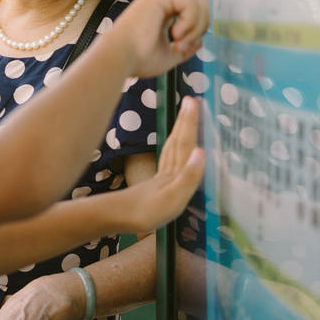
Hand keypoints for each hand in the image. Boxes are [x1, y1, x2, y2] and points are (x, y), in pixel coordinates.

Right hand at [110, 0, 208, 78]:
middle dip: (201, 25)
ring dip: (195, 26)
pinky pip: (191, 4)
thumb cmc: (138, 58)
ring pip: (199, 2)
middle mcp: (163, 1)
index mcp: (164, 12)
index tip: (181, 48)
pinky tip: (174, 34)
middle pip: (201, 2)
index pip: (195, 11)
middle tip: (182, 44)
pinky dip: (189, 23)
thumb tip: (199, 41)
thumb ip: (186, 46)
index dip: (197, 29)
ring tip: (178, 42)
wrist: (122, 57)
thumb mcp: (170, 54)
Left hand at [126, 97, 204, 232]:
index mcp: (175, 172)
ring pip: (173, 148)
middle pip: (178, 141)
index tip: (193, 101)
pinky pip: (169, 160)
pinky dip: (174, 149)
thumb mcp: (173, 199)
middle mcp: (168, 170)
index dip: (190, 123)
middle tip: (191, 100)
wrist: (118, 218)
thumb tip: (201, 152)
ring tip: (185, 117)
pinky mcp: (156, 184)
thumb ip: (188, 176)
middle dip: (186, 121)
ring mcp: (161, 176)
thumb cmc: (147, 212)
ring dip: (180, 131)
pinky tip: (174, 148)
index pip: (185, 143)